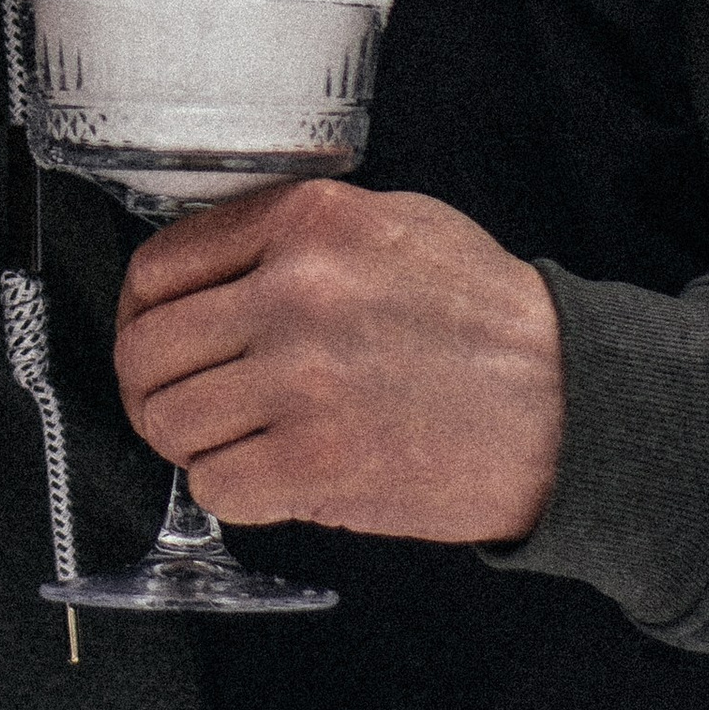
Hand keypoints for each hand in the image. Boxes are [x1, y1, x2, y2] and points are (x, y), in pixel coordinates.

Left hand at [113, 178, 563, 543]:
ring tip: (222, 438)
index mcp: (304, 221)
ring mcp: (300, 381)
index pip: (159, 265)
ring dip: (185, 439)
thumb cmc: (485, 316)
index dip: (139, 308)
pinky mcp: (317, 464)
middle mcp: (292, 293)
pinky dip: (229, 488)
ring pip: (170, 421)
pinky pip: (216, 486)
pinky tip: (264, 472)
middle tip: (172, 399)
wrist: (569, 406)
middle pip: (148, 349)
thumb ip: (291, 231)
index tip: (149, 330)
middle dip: (149, 382)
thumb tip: (204, 264)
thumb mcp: (390, 222)